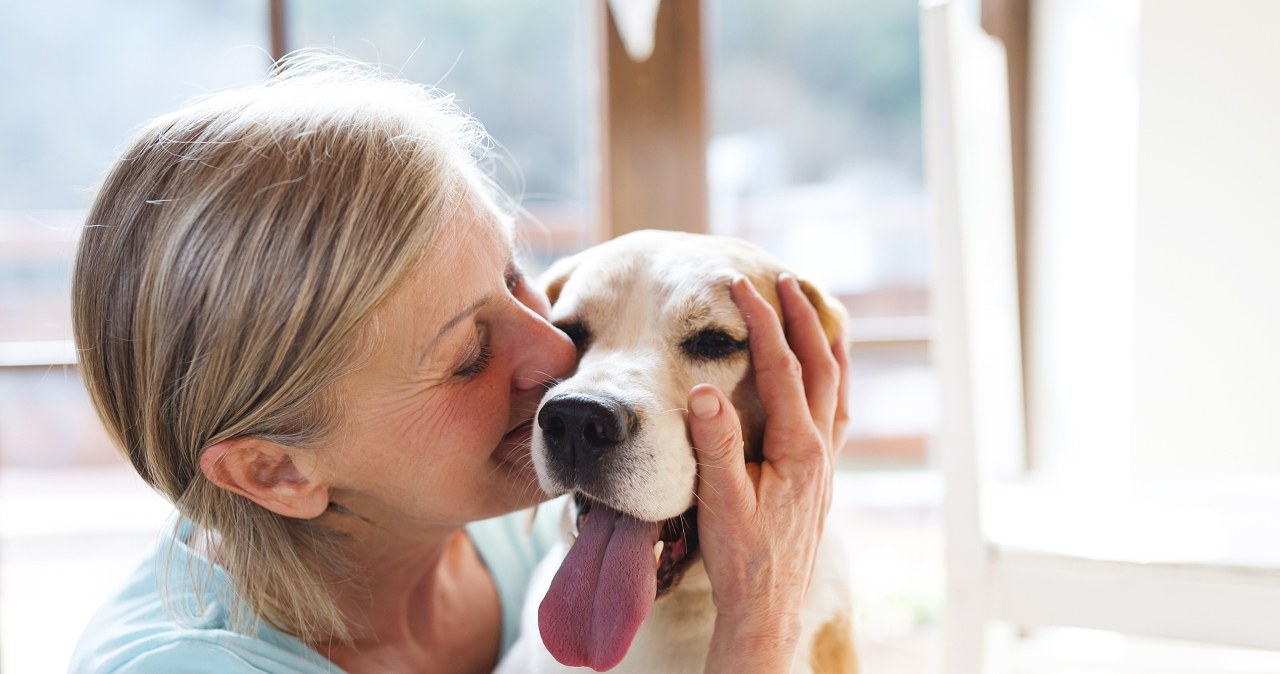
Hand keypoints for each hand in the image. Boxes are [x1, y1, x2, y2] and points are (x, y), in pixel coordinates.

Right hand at [687, 274, 849, 671]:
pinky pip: (836, 412)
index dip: (761, 323)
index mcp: (799, 449)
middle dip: (802, 318)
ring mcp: (826, 462)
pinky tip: (825, 376)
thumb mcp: (720, 501)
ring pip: (836, 387)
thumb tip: (705, 389)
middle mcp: (821, 449)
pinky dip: (832, 380)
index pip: (781, 368)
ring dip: (825, 344)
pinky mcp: (821, 476)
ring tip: (817, 311)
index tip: (739, 287)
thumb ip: (715, 445)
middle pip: (820, 366)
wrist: (768, 608)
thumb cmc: (742, 558)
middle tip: (785, 279)